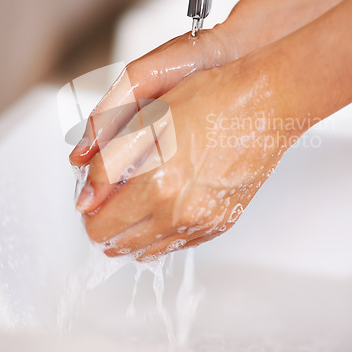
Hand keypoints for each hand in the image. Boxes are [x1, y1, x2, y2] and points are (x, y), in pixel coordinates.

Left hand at [76, 49, 299, 260]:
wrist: (266, 105)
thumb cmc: (212, 101)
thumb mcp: (149, 121)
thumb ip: (109, 163)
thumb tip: (85, 200)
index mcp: (158, 186)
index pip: (100, 224)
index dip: (88, 211)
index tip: (91, 196)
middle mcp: (181, 214)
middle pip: (121, 243)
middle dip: (106, 223)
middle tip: (109, 198)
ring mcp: (204, 222)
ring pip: (149, 250)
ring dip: (131, 232)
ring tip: (133, 203)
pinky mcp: (222, 223)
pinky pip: (179, 245)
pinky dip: (161, 233)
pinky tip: (162, 210)